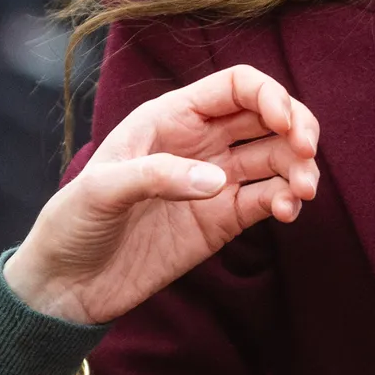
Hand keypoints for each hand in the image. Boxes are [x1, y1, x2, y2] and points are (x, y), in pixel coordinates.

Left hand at [3, 66, 319, 325]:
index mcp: (171, 117)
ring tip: (303, 193)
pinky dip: (287, 201)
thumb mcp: (100, 190)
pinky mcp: (224, 220)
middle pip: (269, 117)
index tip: (288, 126)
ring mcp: (216, 181)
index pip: (237, 87)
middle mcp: (201, 142)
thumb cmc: (71, 224)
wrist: (66, 287)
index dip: (271, 97)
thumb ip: (157, 176)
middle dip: (298, 129)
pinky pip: (269, 199)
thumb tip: (218, 181)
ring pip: (277, 159)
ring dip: (300, 169)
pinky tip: (288, 212)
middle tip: (308, 155)